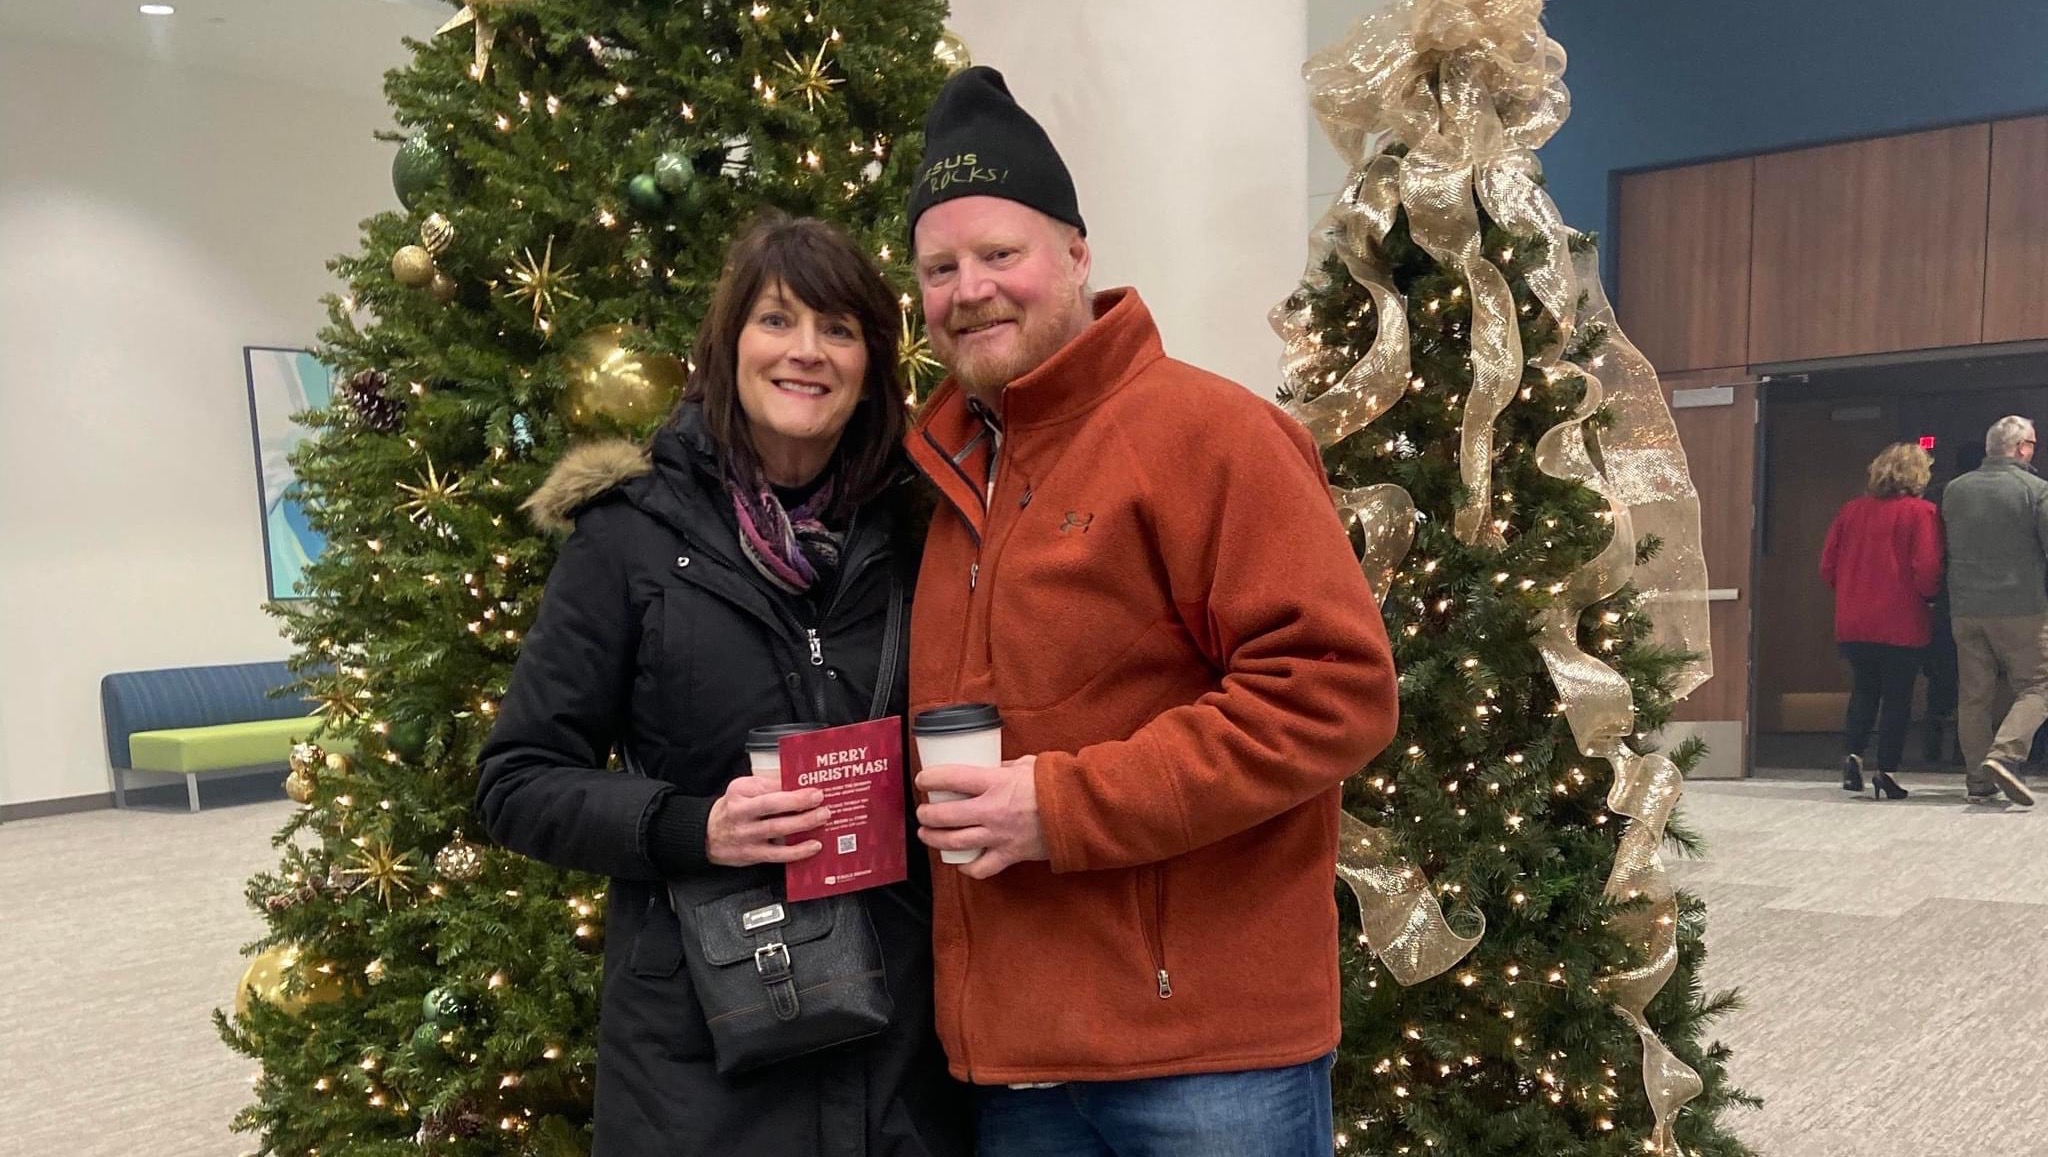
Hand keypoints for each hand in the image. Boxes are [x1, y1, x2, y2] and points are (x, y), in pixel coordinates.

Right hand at [706, 777, 831, 866]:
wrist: (708, 835)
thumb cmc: (731, 809)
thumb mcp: (743, 789)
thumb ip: (767, 783)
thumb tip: (794, 780)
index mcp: (740, 794)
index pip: (767, 789)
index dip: (791, 789)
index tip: (813, 788)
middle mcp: (741, 815)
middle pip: (772, 808)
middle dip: (799, 803)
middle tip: (820, 801)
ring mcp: (747, 836)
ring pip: (777, 830)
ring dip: (803, 824)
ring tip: (822, 818)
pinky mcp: (753, 854)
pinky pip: (778, 854)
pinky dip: (798, 851)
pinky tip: (813, 845)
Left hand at [916, 755, 1045, 879]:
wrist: (1080, 812)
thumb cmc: (1055, 785)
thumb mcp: (1026, 765)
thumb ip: (1003, 767)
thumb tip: (987, 767)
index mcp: (995, 783)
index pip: (951, 778)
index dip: (930, 779)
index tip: (922, 780)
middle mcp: (991, 811)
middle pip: (945, 815)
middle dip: (926, 815)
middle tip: (922, 812)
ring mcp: (998, 836)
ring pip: (955, 842)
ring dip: (935, 839)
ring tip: (927, 835)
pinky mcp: (1009, 855)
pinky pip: (981, 868)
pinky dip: (967, 868)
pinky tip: (961, 862)